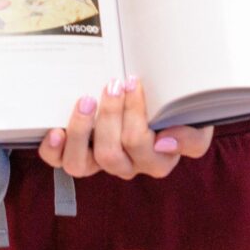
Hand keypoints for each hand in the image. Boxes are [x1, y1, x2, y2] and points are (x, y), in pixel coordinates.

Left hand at [37, 76, 213, 180]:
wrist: (158, 100)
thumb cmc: (175, 109)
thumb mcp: (195, 121)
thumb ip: (191, 137)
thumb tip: (164, 142)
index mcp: (157, 160)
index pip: (141, 145)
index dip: (135, 115)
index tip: (134, 83)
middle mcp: (127, 166)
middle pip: (110, 154)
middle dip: (109, 115)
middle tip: (113, 84)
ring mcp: (100, 162)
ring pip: (80, 164)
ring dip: (80, 131)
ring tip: (86, 101)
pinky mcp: (78, 154)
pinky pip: (60, 161)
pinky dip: (54, 149)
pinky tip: (56, 130)